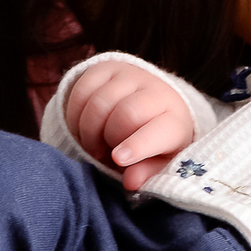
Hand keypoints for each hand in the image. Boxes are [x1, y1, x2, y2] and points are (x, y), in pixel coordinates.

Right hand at [65, 60, 193, 190]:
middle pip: (125, 113)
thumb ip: (147, 173)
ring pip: (99, 102)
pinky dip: (75, 116)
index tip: (118, 159)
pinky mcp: (105, 68)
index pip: (158, 130)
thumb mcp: (159, 162)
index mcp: (175, 119)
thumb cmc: (154, 142)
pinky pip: (81, 90)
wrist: (149, 104)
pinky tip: (83, 128)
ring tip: (95, 144)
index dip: (138, 145)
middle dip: (109, 138)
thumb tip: (130, 182)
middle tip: (105, 154)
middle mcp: (155, 91)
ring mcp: (130, 76)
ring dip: (89, 130)